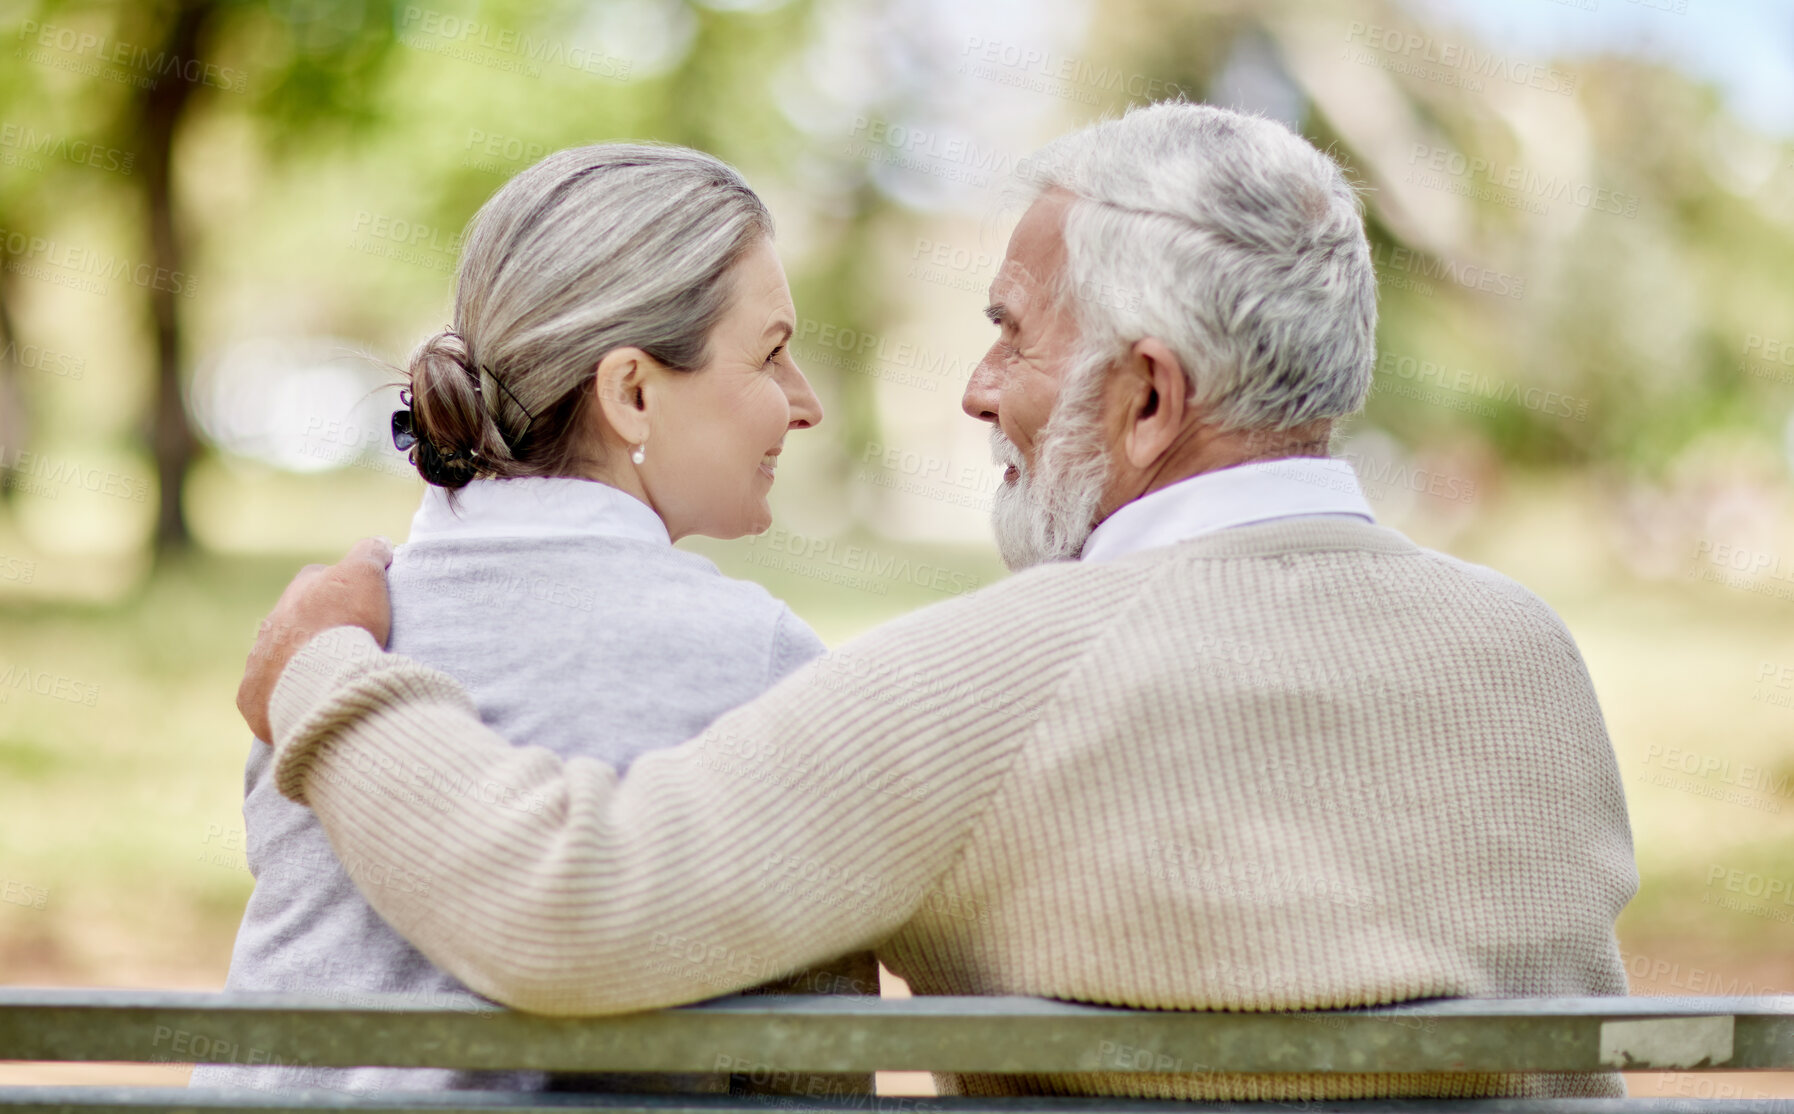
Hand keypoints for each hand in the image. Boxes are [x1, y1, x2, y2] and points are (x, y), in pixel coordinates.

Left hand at [238, 536, 394, 742]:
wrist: (319, 679)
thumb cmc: (344, 623)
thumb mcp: (366, 576)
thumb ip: (370, 554)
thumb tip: (378, 542)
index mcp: (299, 590)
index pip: (317, 579)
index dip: (340, 589)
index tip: (359, 605)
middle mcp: (272, 622)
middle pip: (295, 620)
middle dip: (315, 629)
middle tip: (346, 646)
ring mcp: (258, 660)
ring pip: (278, 657)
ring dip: (298, 664)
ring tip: (328, 679)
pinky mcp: (252, 696)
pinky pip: (265, 694)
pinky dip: (282, 697)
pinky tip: (304, 703)